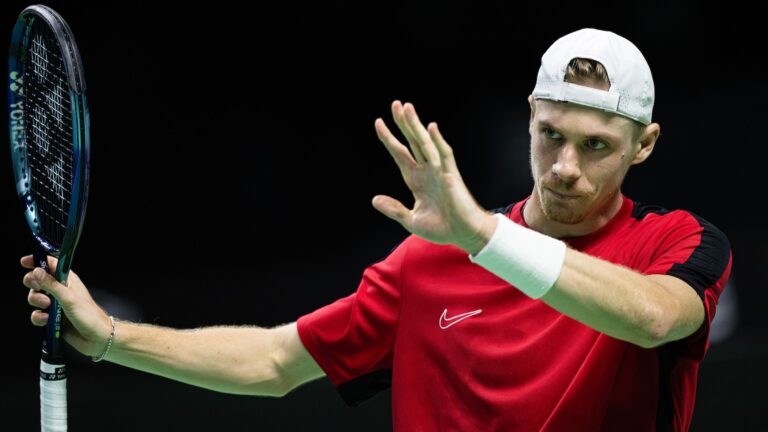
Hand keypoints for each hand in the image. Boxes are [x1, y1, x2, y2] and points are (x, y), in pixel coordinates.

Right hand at [22, 255, 111, 356]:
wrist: (96, 337)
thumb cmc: (89, 315)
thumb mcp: (69, 297)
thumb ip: (51, 285)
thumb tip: (37, 271)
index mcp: (67, 280)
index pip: (50, 264)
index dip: (38, 261)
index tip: (24, 262)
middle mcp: (60, 290)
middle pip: (37, 280)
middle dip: (33, 284)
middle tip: (39, 289)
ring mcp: (55, 304)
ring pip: (35, 297)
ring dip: (37, 301)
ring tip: (47, 306)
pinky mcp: (52, 317)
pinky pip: (37, 314)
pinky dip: (38, 317)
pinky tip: (46, 320)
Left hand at [372, 101, 496, 253]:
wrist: (463, 235)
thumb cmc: (442, 228)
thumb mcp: (411, 220)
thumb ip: (394, 208)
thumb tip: (374, 199)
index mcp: (415, 179)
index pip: (399, 154)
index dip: (389, 139)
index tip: (378, 122)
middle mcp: (426, 171)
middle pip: (412, 141)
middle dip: (403, 123)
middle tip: (395, 103)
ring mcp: (439, 171)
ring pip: (425, 143)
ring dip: (416, 126)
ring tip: (407, 108)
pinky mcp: (451, 176)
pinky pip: (444, 155)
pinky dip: (438, 141)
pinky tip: (431, 128)